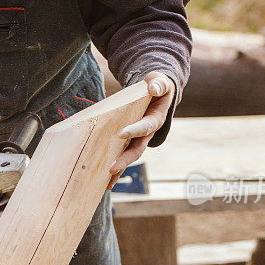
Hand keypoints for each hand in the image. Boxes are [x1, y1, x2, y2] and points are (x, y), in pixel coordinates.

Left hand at [107, 72, 174, 189]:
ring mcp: (138, 140)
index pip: (145, 127)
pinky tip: (104, 179)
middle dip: (124, 160)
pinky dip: (115, 167)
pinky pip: (122, 155)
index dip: (135, 130)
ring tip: (106, 183)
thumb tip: (153, 88)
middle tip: (111, 169)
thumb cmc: (157, 86)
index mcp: (155, 120)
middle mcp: (147, 134)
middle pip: (136, 149)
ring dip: (118, 169)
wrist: (156, 93)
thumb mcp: (160, 82)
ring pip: (128, 157)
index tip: (121, 133)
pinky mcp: (130, 141)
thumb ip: (158, 84)